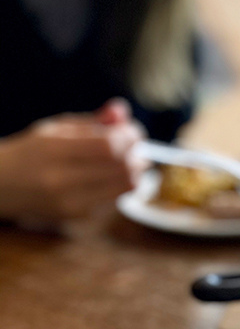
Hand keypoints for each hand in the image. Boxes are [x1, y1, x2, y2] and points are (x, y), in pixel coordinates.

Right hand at [0, 99, 146, 223]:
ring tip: (128, 160)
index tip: (133, 131)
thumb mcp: (56, 129)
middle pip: (122, 169)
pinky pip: (115, 199)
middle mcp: (62, 180)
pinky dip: (121, 185)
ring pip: (125, 187)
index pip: (109, 146)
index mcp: (54, 150)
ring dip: (135, 171)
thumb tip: (123, 111)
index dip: (130, 137)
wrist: (3, 186)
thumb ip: (93, 122)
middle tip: (136, 147)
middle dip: (137, 154)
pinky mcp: (78, 217)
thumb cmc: (32, 152)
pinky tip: (111, 176)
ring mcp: (71, 202)